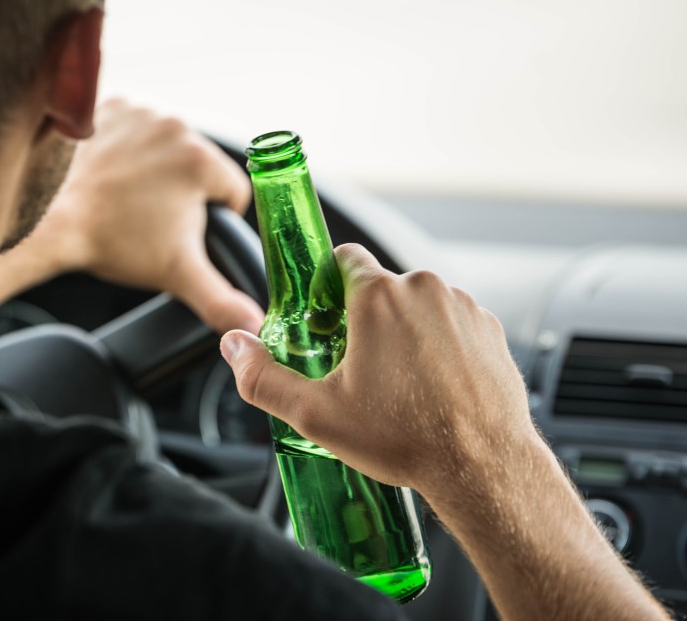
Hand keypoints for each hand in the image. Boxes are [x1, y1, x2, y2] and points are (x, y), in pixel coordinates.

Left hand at [37, 99, 263, 333]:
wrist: (49, 218)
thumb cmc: (111, 242)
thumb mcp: (176, 275)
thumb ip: (222, 301)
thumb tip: (253, 324)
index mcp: (200, 160)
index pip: (233, 192)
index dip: (214, 219)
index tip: (181, 230)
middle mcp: (175, 125)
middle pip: (199, 166)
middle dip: (183, 192)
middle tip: (151, 217)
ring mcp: (140, 111)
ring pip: (167, 145)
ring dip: (157, 168)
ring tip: (130, 196)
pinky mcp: (110, 105)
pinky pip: (136, 127)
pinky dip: (128, 146)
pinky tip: (112, 172)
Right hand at [219, 243, 534, 493]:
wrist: (482, 468)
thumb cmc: (405, 438)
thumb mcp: (315, 414)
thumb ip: (262, 376)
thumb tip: (234, 347)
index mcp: (377, 297)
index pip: (344, 257)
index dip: (327, 283)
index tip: (325, 315)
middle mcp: (423, 290)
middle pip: (381, 287)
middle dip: (366, 319)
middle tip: (359, 367)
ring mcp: (462, 308)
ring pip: (418, 306)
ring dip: (405, 332)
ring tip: (399, 384)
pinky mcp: (490, 329)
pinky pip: (452, 324)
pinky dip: (440, 346)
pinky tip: (433, 387)